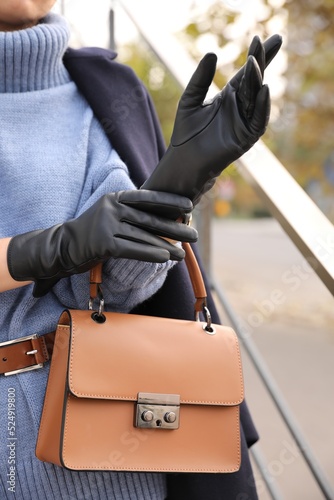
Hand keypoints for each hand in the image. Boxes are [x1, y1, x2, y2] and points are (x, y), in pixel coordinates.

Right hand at [7, 190, 197, 296]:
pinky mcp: (103, 243)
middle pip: (150, 218)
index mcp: (116, 198)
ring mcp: (107, 224)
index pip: (147, 197)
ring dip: (166, 245)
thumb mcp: (111, 214)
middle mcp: (112, 208)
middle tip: (194, 234)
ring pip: (144, 236)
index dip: (169, 201)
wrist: (63, 245)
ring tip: (183, 253)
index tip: (189, 205)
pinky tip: (165, 257)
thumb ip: (132, 213)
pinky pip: (132, 249)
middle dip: (174, 227)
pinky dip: (150, 253)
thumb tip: (163, 219)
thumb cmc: (93, 232)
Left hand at [142, 35, 281, 204]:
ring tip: (256, 62)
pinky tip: (263, 90)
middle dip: (263, 61)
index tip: (263, 37)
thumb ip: (200, 78)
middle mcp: (240, 109)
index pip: (245, 74)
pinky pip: (258, 121)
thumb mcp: (191, 99)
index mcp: (229, 98)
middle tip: (273, 40)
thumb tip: (212, 53)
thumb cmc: (186, 133)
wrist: (184, 160)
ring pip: (256, 98)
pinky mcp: (246, 138)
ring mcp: (244, 123)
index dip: (256, 56)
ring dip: (258, 80)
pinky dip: (261, 106)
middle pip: (255, 81)